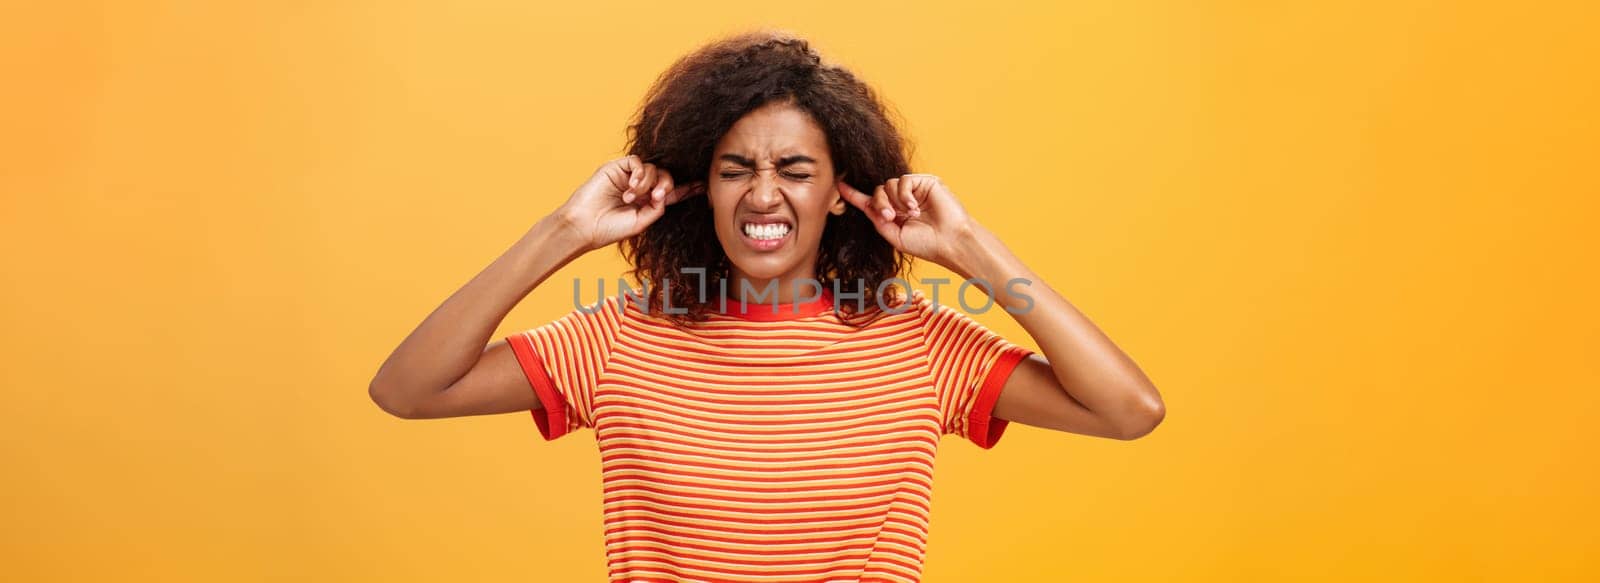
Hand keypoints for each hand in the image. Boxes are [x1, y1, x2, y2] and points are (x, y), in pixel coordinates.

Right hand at [553, 155, 702, 251]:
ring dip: (646, 184)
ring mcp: (628, 176)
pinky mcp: (616, 167)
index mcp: (647, 201)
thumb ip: (657, 208)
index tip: (704, 186)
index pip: (671, 192)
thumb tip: (666, 193)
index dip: (687, 188)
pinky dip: (639, 174)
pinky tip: (631, 187)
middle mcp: (640, 187)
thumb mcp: (641, 222)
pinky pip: (637, 162)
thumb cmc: (609, 228)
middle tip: (657, 196)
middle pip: (665, 176)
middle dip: (666, 185)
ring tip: (631, 198)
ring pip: (652, 168)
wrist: (584, 226)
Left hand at [838, 173, 976, 267]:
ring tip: (909, 215)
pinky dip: (905, 194)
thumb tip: (864, 204)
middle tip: (890, 217)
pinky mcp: (925, 182)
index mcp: (894, 214)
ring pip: (888, 184)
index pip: (870, 201)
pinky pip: (903, 180)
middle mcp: (902, 201)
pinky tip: (915, 207)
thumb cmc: (927, 244)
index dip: (853, 194)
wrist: (950, 242)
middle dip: (879, 203)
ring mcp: (914, 190)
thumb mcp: (894, 235)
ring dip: (893, 201)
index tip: (839, 185)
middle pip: (877, 191)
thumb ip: (877, 219)